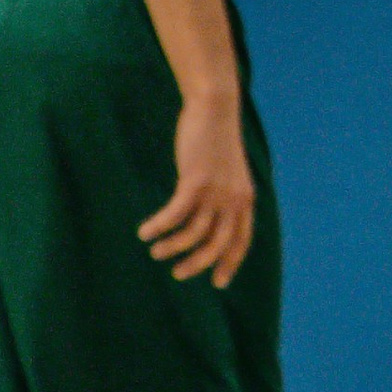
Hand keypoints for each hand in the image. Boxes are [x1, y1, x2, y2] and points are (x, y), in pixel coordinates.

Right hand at [140, 87, 255, 287]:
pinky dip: (159, 227)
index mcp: (245, 199)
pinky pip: (174, 215)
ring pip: (193, 234)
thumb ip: (224, 196)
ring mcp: (216, 192)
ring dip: (172, 247)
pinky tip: (145, 231)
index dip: (230, 263)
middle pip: (217, 244)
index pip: (242, 240)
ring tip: (156, 251)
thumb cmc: (217, 141)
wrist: (215, 109)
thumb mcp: (228, 172)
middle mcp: (234, 199)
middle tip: (178, 274)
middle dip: (197, 263)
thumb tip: (210, 218)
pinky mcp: (196, 182)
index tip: (219, 282)